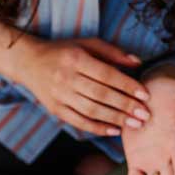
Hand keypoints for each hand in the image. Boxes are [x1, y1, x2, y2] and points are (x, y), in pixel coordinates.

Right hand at [12, 37, 151, 135]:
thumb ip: (112, 53)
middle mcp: (66, 78)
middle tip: (145, 114)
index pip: (107, 75)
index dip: (127, 86)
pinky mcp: (55, 109)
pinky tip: (114, 130)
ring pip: (91, 110)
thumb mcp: (86, 44)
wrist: (29, 62)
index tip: (145, 95)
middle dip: (125, 106)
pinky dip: (97, 128)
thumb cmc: (62, 52)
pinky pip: (78, 122)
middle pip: (101, 95)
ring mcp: (59, 96)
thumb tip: (138, 63)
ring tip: (135, 124)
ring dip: (115, 119)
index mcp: (76, 59)